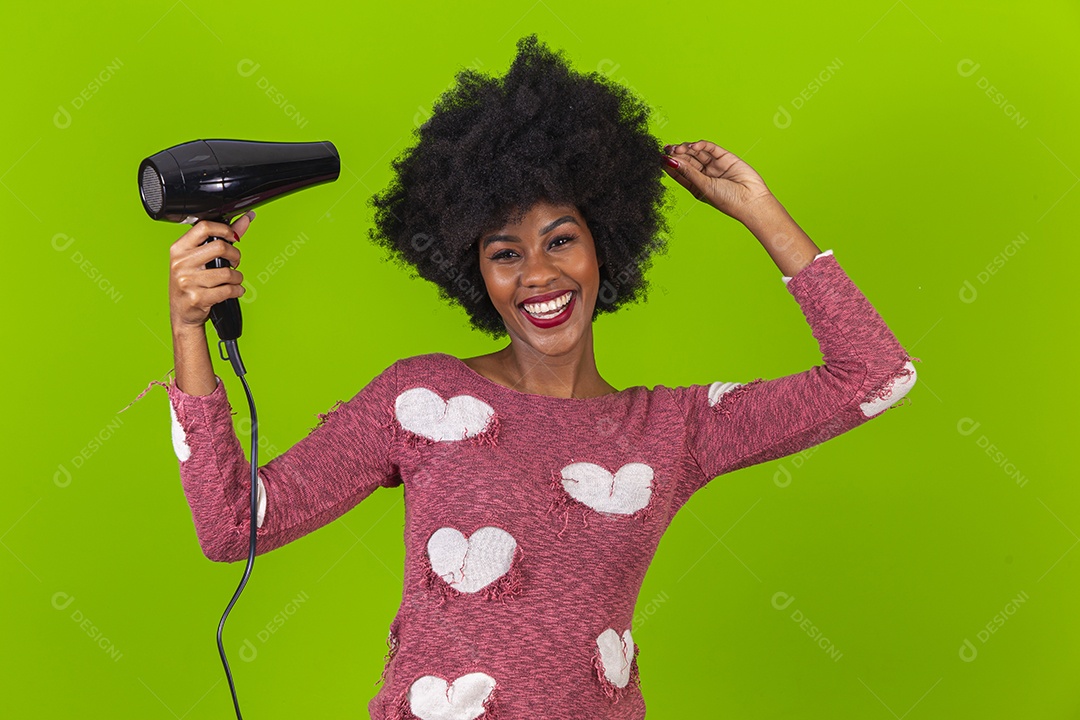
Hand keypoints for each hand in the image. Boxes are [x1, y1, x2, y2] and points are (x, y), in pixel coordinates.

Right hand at [169, 212, 254, 331]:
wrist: (183, 314)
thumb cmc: (191, 283)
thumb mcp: (199, 259)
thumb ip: (222, 238)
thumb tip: (246, 219)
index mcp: (179, 249)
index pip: (204, 227)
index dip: (224, 229)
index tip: (233, 237)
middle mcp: (180, 263)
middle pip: (220, 247)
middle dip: (236, 255)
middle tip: (235, 262)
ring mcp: (187, 281)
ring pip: (227, 272)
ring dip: (237, 277)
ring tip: (233, 280)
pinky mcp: (197, 298)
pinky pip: (228, 290)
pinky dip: (237, 290)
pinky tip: (234, 290)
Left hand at [661, 140, 774, 223]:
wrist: (752, 200)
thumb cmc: (728, 201)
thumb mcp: (703, 187)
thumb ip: (688, 172)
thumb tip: (670, 161)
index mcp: (696, 186)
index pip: (679, 173)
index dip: (670, 164)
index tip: (659, 158)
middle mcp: (704, 175)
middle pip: (687, 160)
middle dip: (677, 154)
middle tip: (667, 149)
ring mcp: (714, 166)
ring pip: (697, 153)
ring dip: (686, 149)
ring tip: (678, 148)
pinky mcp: (724, 157)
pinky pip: (710, 148)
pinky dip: (701, 145)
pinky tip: (693, 146)